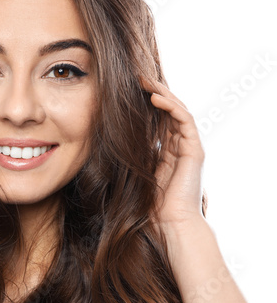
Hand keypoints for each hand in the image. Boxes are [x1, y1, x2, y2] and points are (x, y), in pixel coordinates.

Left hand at [140, 79, 205, 235]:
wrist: (169, 225)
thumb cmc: (150, 205)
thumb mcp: (134, 174)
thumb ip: (130, 157)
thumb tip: (107, 144)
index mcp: (166, 151)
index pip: (158, 119)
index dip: (145, 103)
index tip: (128, 89)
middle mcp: (179, 146)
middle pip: (168, 111)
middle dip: (153, 92)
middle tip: (137, 77)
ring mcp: (188, 147)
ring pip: (177, 111)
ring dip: (161, 93)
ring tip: (145, 81)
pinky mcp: (195, 151)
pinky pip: (184, 121)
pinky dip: (170, 107)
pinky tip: (155, 98)